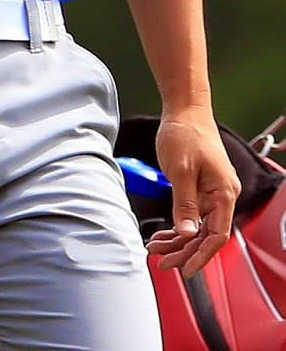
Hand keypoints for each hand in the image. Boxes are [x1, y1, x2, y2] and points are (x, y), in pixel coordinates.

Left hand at [146, 111, 240, 276]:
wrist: (185, 109)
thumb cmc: (185, 133)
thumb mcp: (180, 170)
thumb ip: (184, 203)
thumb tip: (186, 232)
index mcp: (223, 193)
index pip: (216, 235)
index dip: (201, 255)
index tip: (185, 269)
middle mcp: (222, 195)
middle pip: (205, 235)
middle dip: (183, 250)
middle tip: (161, 261)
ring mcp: (212, 192)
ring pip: (197, 226)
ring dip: (177, 240)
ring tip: (156, 249)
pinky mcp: (201, 188)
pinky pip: (192, 214)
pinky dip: (177, 225)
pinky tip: (162, 234)